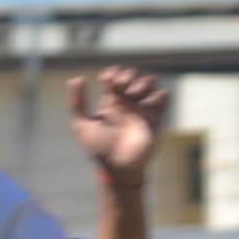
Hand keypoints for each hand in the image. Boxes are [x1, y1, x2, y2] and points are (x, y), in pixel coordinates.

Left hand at [69, 65, 167, 182]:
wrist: (118, 165)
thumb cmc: (99, 148)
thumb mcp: (82, 125)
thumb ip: (77, 103)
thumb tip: (75, 79)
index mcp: (111, 102)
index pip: (115, 78)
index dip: (113, 73)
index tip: (107, 79)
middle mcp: (128, 103)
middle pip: (133, 76)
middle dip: (128, 74)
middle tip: (120, 83)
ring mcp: (143, 108)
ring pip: (150, 82)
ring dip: (143, 81)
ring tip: (133, 92)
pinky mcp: (156, 116)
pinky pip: (163, 96)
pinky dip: (157, 94)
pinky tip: (146, 102)